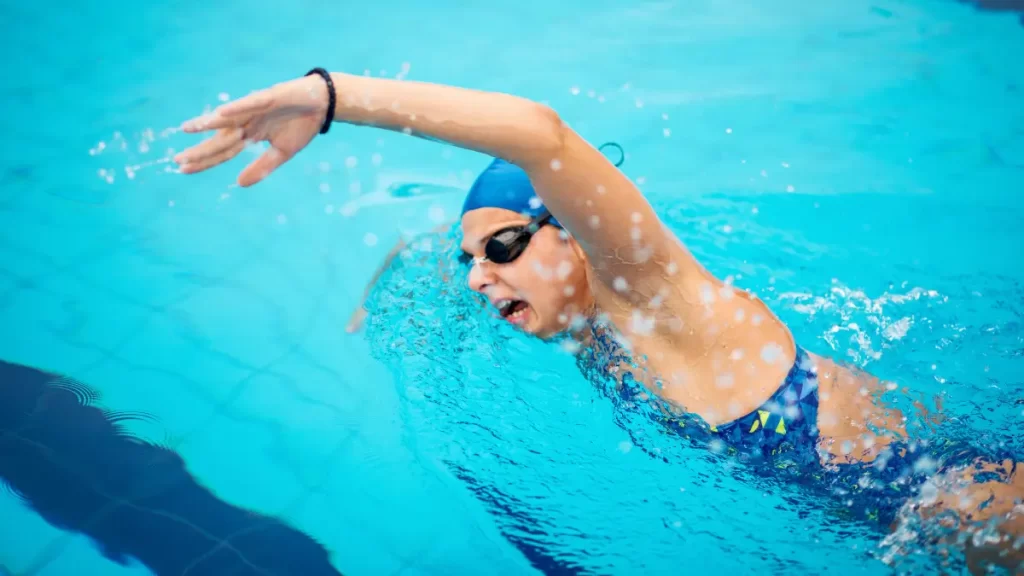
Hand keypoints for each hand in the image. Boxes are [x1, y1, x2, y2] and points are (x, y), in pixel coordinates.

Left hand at [175, 75, 330, 185]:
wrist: (323, 104)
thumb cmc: (302, 125)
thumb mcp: (282, 153)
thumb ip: (261, 167)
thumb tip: (238, 184)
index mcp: (250, 135)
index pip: (223, 150)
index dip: (204, 160)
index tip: (182, 169)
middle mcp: (247, 121)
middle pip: (220, 138)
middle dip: (201, 149)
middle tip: (178, 159)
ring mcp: (255, 108)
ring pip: (229, 118)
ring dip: (209, 122)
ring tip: (188, 129)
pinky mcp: (269, 97)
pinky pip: (250, 103)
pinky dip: (237, 107)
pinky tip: (221, 112)